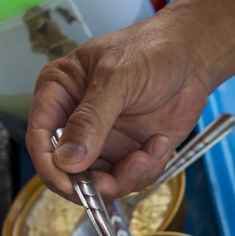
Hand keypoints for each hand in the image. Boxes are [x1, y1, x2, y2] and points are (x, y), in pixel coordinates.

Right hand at [25, 4, 213, 201]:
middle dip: (92, 183)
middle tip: (112, 182)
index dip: (50, 167)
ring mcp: (105, 141)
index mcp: (60, 93)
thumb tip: (67, 159)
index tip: (70, 184)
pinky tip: (160, 143)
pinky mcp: (131, 153)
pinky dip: (149, 169)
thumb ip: (91, 119)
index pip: (40, 139)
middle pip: (67, 171)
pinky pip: (132, 179)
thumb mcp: (117, 79)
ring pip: (102, 182)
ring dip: (128, 176)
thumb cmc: (151, 51)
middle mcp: (77, 122)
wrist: (193, 58)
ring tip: (151, 151)